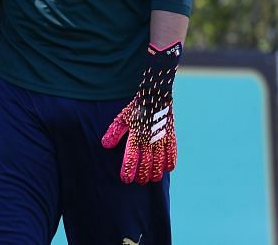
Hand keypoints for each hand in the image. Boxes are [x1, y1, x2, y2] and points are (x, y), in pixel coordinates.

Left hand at [101, 41, 181, 183]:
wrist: (155, 95)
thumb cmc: (136, 108)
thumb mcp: (122, 118)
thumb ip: (114, 132)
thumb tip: (105, 145)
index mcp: (135, 136)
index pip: (131, 158)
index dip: (128, 170)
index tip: (126, 179)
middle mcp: (148, 140)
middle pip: (146, 164)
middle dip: (142, 175)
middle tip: (139, 181)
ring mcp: (161, 138)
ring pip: (159, 162)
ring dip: (155, 172)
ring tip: (151, 178)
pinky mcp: (170, 135)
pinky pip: (172, 152)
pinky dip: (170, 162)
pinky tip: (167, 168)